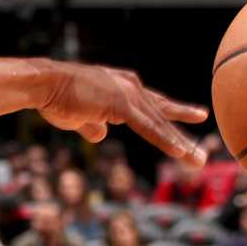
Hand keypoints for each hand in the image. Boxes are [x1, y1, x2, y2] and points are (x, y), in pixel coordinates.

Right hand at [37, 63, 207, 163]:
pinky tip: (180, 152)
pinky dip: (165, 140)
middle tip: (201, 155)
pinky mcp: (122, 105)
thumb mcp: (78, 116)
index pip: (152, 104)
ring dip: (180, 144)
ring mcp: (128, 95)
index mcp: (121, 87)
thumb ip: (93, 125)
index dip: (173, 112)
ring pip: (160, 124)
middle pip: (162, 115)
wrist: (44, 84)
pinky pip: (148, 128)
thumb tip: (101, 134)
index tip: (196, 115)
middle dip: (182, 136)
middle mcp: (130, 87)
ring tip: (198, 161)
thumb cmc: (56, 97)